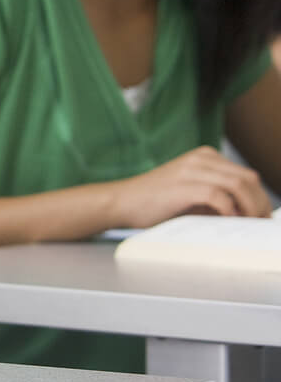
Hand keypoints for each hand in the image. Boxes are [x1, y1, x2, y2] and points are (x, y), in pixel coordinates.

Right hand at [108, 146, 269, 230]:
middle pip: (248, 178)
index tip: (262, 217)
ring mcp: (191, 170)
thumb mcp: (190, 194)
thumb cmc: (153, 203)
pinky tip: (228, 222)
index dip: (260, 198)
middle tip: (261, 224)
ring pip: (239, 185)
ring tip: (249, 225)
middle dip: (260, 203)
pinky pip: (219, 197)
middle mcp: (200, 159)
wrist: (120, 202)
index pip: (246, 175)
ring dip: (250, 208)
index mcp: (204, 157)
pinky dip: (230, 211)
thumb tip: (245, 214)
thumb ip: (216, 198)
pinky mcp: (183, 185)